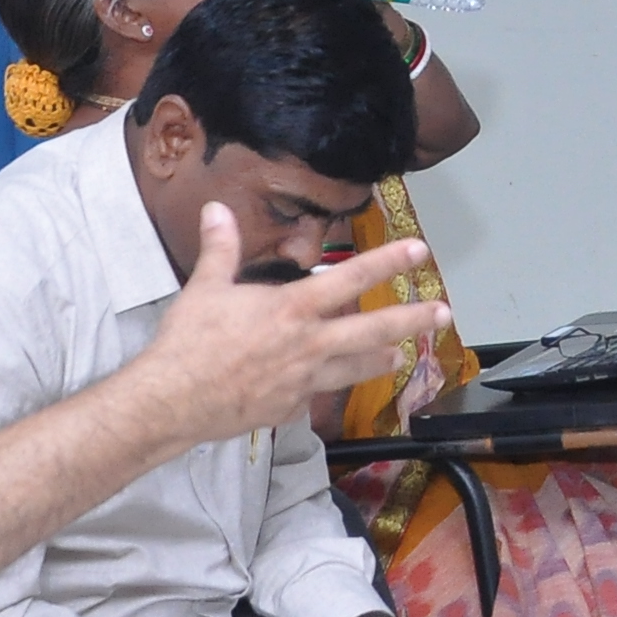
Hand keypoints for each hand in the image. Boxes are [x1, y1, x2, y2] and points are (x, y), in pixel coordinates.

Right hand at [127, 203, 446, 445]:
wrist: (173, 401)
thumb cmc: (188, 342)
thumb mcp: (204, 288)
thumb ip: (220, 248)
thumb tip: (217, 208)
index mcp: (293, 309)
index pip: (351, 278)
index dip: (388, 262)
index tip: (419, 251)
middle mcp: (309, 344)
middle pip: (374, 330)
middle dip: (412, 320)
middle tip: (443, 313)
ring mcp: (304, 381)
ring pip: (356, 369)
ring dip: (381, 360)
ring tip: (401, 356)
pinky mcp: (291, 409)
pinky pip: (315, 397)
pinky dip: (321, 390)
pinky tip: (323, 388)